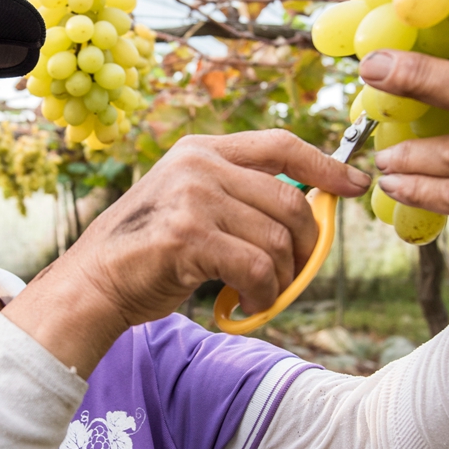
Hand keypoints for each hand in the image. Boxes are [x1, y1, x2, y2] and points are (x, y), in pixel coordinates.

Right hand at [3, 130, 369, 374]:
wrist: (94, 284)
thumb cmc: (148, 252)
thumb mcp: (191, 203)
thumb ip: (238, 195)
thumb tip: (310, 205)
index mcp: (202, 149)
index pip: (281, 145)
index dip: (326, 165)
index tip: (354, 184)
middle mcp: (198, 164)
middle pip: (290, 202)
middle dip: (306, 246)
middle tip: (294, 274)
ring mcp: (193, 197)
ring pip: (278, 240)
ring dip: (281, 278)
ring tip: (261, 292)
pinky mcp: (189, 235)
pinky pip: (257, 268)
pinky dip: (263, 294)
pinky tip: (247, 303)